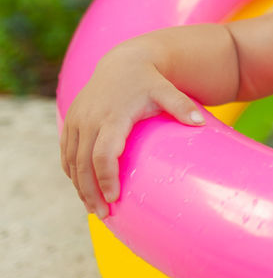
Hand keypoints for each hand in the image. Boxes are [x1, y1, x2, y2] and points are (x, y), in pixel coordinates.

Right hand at [60, 49, 206, 218]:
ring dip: (79, 186)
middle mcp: (89, 120)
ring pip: (71, 161)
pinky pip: (66, 153)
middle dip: (90, 192)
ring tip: (92, 208)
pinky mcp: (70, 121)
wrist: (123, 62)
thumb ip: (181, 106)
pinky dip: (72, 172)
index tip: (114, 198)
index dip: (106, 178)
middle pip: (83, 164)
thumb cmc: (149, 80)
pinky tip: (82, 187)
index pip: (103, 155)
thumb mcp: (166, 90)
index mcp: (112, 116)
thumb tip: (201, 123)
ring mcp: (76, 121)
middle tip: (102, 215)